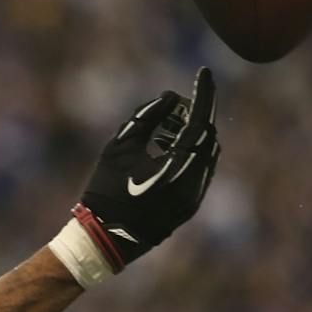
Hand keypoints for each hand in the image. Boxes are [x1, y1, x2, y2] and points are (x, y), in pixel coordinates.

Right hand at [50, 68, 221, 285]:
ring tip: (164, 131)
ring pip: (208, 155)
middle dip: (196, 115)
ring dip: (193, 136)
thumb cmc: (105, 191)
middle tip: (175, 106)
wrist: (104, 239)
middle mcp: (193, 183)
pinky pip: (201, 171)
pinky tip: (166, 152)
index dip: (203, 93)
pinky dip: (190, 155)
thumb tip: (171, 96)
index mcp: (176, 167)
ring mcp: (195, 197)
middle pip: (208, 137)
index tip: (204, 72)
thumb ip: (146, 117)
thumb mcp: (118, 148)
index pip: (199, 121)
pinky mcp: (191, 207)